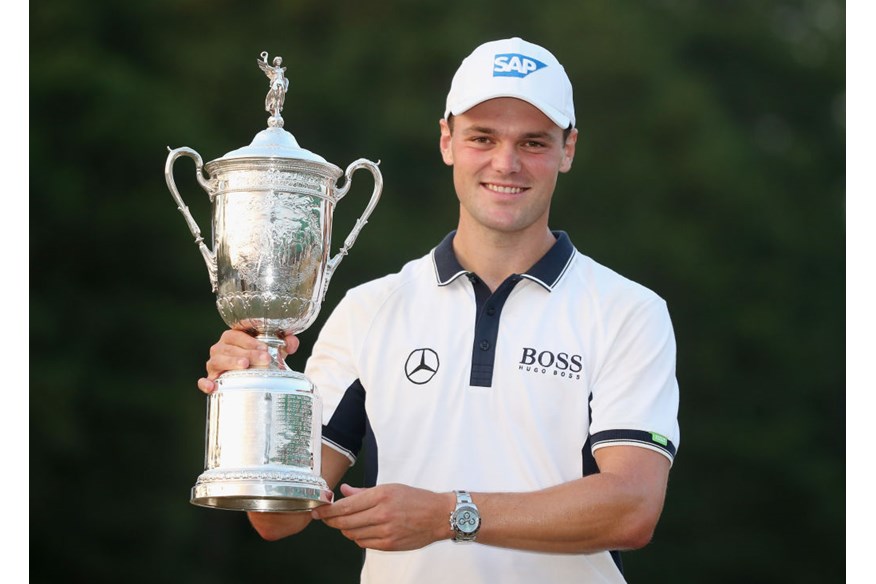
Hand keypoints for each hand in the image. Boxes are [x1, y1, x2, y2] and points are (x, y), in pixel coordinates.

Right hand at [196, 330, 299, 393]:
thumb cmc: (258, 359)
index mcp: (233, 338)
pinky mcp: (211, 380)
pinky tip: (212, 387)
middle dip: (247, 352)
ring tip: (244, 365)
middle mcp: (220, 349)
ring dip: (230, 362)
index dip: (249, 340)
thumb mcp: (272, 351)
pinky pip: (204, 381)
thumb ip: (284, 344)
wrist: (250, 378)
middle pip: (229, 348)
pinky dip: (206, 383)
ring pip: (217, 361)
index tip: (265, 348)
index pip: (236, 335)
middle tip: (264, 359)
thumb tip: (292, 342)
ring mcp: (214, 364)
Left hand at [312, 483, 452, 550]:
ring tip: (344, 523)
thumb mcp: (390, 487)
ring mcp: (385, 532)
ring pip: (352, 534)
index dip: (327, 509)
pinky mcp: (389, 545)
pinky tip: (360, 531)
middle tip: (323, 517)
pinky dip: (357, 537)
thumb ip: (364, 492)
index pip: (345, 506)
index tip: (318, 509)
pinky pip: (363, 543)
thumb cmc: (416, 499)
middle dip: (330, 520)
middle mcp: (382, 514)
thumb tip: (344, 491)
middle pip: (344, 522)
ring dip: (344, 529)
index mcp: (381, 495)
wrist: (438, 516)